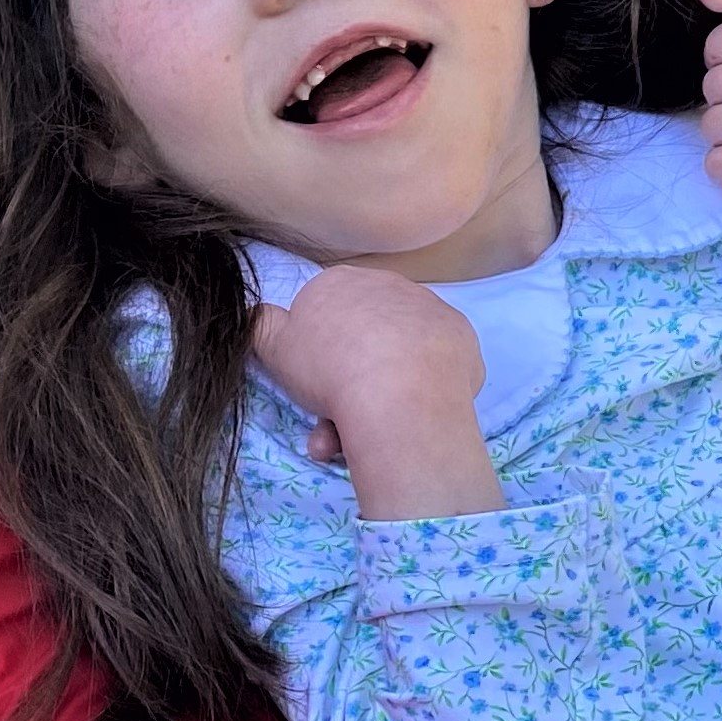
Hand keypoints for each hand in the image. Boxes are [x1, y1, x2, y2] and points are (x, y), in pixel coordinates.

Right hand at [249, 265, 500, 518]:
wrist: (398, 391)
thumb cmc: (328, 366)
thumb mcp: (275, 347)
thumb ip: (262, 326)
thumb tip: (259, 313)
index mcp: (343, 282)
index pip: (323, 316)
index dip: (314, 358)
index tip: (311, 388)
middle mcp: (391, 286)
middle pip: (361, 342)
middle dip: (343, 385)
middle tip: (331, 426)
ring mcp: (432, 310)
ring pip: (395, 360)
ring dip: (373, 398)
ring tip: (357, 437)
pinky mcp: (462, 340)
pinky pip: (431, 370)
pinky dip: (415, 393)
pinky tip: (401, 419)